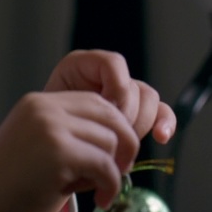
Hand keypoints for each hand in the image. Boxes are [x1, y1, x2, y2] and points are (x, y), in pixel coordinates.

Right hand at [0, 90, 140, 211]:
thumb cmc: (10, 188)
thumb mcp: (40, 148)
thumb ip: (70, 134)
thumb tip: (120, 138)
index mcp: (38, 103)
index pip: (95, 101)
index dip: (114, 129)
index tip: (114, 158)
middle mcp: (43, 107)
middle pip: (109, 114)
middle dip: (124, 145)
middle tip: (117, 173)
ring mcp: (49, 127)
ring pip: (111, 140)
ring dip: (113, 170)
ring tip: (99, 190)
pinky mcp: (57, 152)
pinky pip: (105, 164)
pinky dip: (111, 185)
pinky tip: (101, 199)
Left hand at [44, 50, 176, 145]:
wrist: (49, 147)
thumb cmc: (47, 129)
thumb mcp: (53, 109)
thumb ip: (75, 103)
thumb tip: (109, 110)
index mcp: (81, 65)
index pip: (113, 63)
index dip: (116, 88)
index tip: (104, 110)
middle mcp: (106, 76)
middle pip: (134, 87)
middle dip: (125, 115)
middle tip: (110, 135)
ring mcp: (125, 94)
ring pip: (149, 100)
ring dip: (139, 125)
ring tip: (119, 145)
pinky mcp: (138, 113)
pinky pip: (161, 112)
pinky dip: (165, 123)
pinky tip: (161, 137)